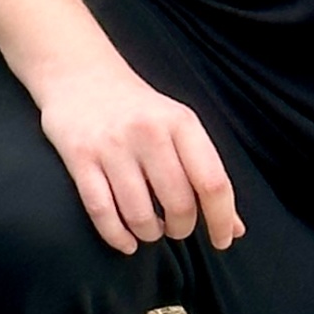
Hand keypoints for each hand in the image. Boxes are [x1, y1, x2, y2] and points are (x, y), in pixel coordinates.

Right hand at [27, 48, 243, 255]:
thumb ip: (206, 174)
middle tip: (176, 228)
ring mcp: (112, 145)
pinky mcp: (80, 156)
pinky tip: (126, 240)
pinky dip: (117, 236)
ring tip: (150, 229)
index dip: (221, 220)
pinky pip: (102, 211)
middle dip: (181, 229)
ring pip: (139, 214)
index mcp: (181, 122)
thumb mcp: (178, 126)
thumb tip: (234, 229)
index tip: (221, 240)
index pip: (213, 182)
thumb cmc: (137, 109)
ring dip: (149, 234)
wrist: (79, 73)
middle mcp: (148, 131)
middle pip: (178, 203)